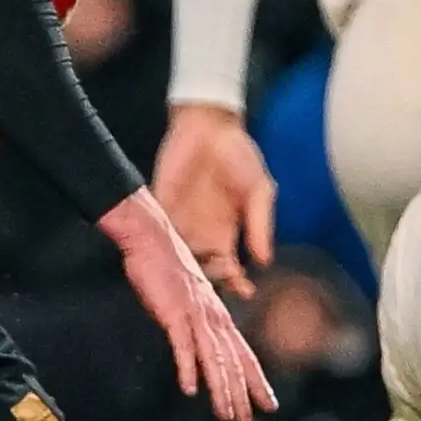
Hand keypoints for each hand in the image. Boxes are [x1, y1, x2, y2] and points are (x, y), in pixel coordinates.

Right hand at [103, 187, 275, 420]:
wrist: (153, 239)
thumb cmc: (168, 271)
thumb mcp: (189, 303)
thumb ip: (197, 325)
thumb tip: (199, 348)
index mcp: (219, 317)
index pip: (245, 356)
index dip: (257, 382)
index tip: (269, 405)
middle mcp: (214, 319)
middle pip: (234, 364)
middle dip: (243, 397)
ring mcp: (196, 316)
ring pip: (214, 360)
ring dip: (221, 391)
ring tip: (226, 416)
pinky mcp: (174, 313)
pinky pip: (182, 345)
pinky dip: (187, 367)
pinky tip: (190, 389)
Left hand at [154, 100, 274, 294]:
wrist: (208, 127)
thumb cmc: (239, 155)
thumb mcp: (259, 189)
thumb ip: (260, 223)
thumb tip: (265, 259)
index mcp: (226, 233)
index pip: (230, 269)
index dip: (236, 284)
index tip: (245, 293)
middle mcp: (201, 234)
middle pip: (199, 272)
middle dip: (203, 286)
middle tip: (206, 294)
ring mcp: (179, 223)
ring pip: (176, 260)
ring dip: (178, 274)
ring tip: (183, 286)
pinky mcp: (159, 209)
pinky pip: (155, 236)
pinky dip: (157, 250)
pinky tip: (162, 260)